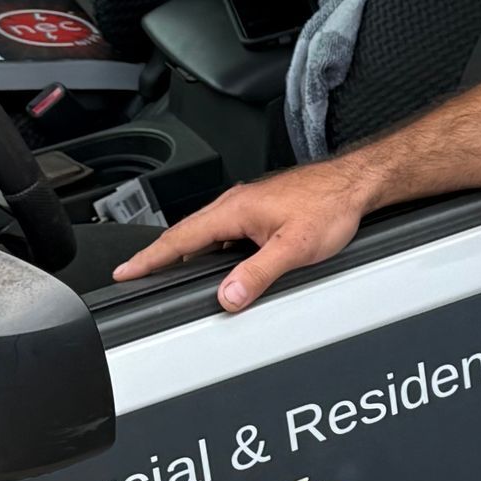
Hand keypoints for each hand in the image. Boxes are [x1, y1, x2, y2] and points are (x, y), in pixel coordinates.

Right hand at [111, 160, 375, 311]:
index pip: (180, 237)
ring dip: (184, 250)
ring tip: (166, 271)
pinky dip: (209, 246)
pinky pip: (224, 231)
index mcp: (235, 209)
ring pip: (206, 232)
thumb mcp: (294, 247)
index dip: (149, 257)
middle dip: (158, 255)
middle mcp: (236, 203)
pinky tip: (214, 261)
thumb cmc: (330, 206)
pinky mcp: (261, 210)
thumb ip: (258, 273)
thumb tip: (228, 296)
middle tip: (135, 274)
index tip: (125, 270)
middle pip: (187, 233)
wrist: (355, 184)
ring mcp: (248, 205)